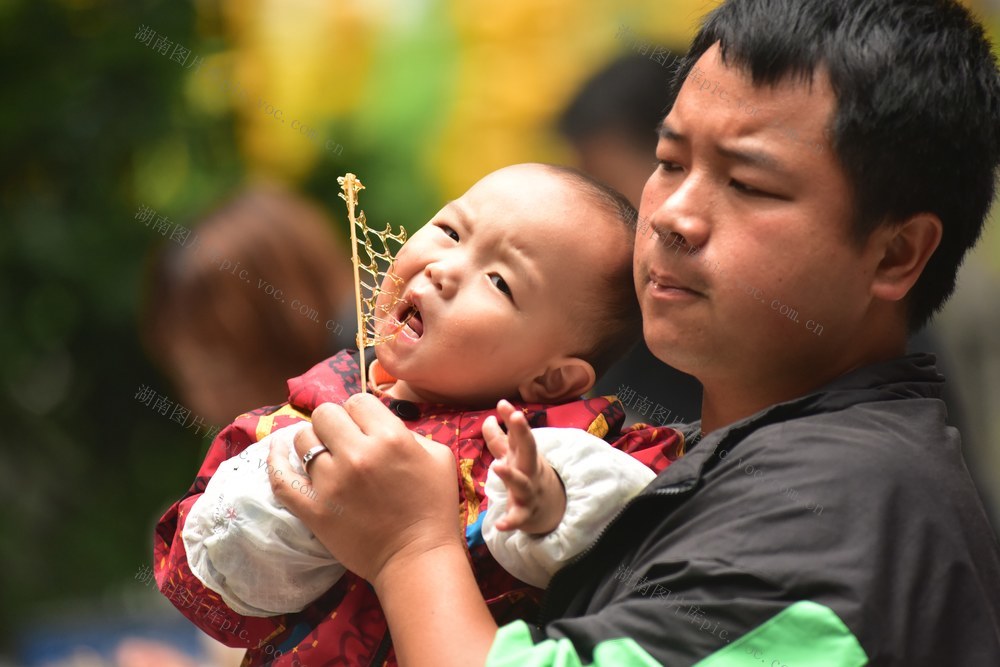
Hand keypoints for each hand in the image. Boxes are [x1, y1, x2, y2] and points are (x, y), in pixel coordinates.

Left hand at [266, 394, 459, 583]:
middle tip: (345, 442)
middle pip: (325, 414)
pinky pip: (281, 477)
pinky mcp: (313, 509)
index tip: (366, 428)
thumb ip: (408, 432)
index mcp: (391, 438)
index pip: (358, 401)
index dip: (361, 413)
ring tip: (326, 456)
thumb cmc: (434, 507)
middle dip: (335, 423)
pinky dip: (276, 460)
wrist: (418, 558)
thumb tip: (378, 426)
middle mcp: (357, 455)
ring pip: (303, 439)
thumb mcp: (438, 457)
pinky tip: (278, 450)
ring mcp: (331, 482)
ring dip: (314, 443)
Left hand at [483, 399, 566, 533]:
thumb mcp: (515, 455)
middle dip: (522, 432)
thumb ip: (500, 436)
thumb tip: (491, 413)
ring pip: (521, 482)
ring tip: (497, 466)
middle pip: (528, 449)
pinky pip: (519, 517)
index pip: (518, 432)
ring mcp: (529, 490)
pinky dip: (510, 521)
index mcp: (524, 453)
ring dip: (510, 474)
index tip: (503, 403)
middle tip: (516, 416)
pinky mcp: (526, 513)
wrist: (550, 508)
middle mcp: (529, 469)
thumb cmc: (527, 474)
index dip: (511, 418)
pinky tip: (500, 525)